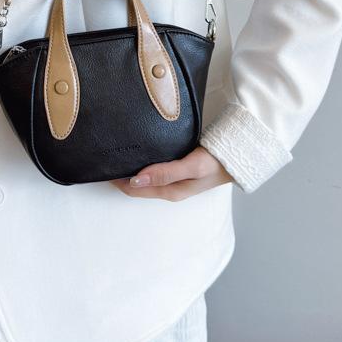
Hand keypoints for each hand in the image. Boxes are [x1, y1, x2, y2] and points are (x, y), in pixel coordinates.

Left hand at [110, 146, 233, 200]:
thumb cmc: (217, 162)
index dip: (115, 178)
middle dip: (118, 173)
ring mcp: (172, 177)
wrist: (240, 156)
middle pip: (135, 183)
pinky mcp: (176, 167)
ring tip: (113, 151)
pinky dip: (141, 160)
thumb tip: (136, 179)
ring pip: (143, 174)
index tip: (101, 164)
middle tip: (102, 155)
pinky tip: (136, 149)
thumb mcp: (191, 167)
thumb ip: (165, 172)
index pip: (133, 188)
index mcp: (170, 191)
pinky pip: (153, 166)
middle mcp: (168, 186)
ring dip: (129, 166)